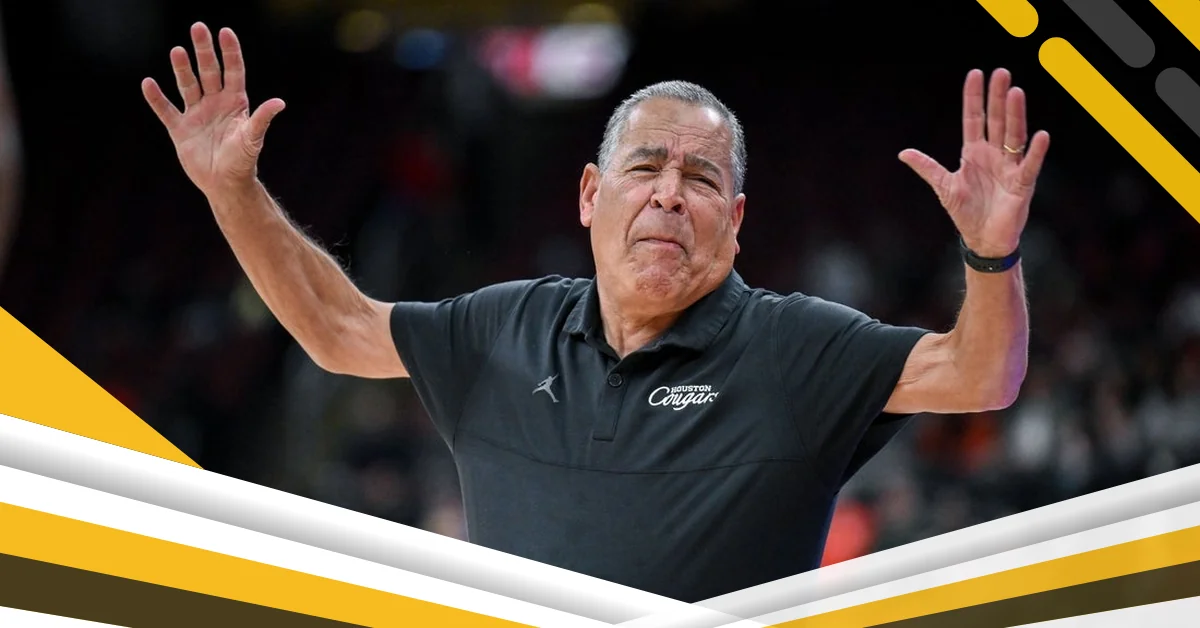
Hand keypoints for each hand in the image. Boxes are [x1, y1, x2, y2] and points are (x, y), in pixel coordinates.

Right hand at [142, 23, 285, 196]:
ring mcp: (197, 114)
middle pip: (209, 71)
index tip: (225, 32)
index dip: (230, 52)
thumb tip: (279, 103)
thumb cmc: (243, 162)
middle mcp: (215, 103)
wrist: (225, 184)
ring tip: (177, 50)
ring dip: (182, 69)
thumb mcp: (252, 139)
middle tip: (198, 27)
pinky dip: (156, 98)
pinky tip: (148, 83)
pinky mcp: (180, 129)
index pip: (233, 71)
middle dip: (204, 50)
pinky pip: (166, 110)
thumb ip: (262, 119)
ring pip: (188, 85)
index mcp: (235, 103)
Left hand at [899, 69, 1049, 256]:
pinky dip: (1036, 151)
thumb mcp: (944, 186)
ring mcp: (1009, 166)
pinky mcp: (1022, 183)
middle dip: (998, 97)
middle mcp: (994, 154)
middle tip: (1002, 73)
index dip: (974, 98)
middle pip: (996, 120)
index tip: (976, 74)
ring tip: (1017, 92)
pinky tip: (1040, 135)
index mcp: (974, 153)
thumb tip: (903, 152)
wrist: (983, 238)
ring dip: (1015, 115)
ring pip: (1013, 135)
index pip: (974, 119)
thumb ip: (927, 167)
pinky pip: (1030, 164)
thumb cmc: (966, 211)